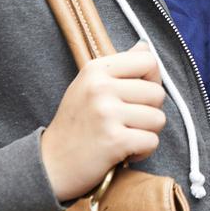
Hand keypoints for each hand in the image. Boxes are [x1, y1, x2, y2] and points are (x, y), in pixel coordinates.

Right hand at [39, 42, 166, 201]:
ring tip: (125, 136)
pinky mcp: (114, 140)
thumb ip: (119, 66)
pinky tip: (125, 152)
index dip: (152, 79)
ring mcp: (107, 113)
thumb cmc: (75, 125)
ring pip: (158, 119)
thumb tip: (145, 46)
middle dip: (150, 111)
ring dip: (147, 133)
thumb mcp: (89, 86)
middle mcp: (100, 87)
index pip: (148, 61)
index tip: (139, 95)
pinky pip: (152, 141)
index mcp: (96, 70)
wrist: (50, 165)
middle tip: (128, 122)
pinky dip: (143, 151)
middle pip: (157, 93)